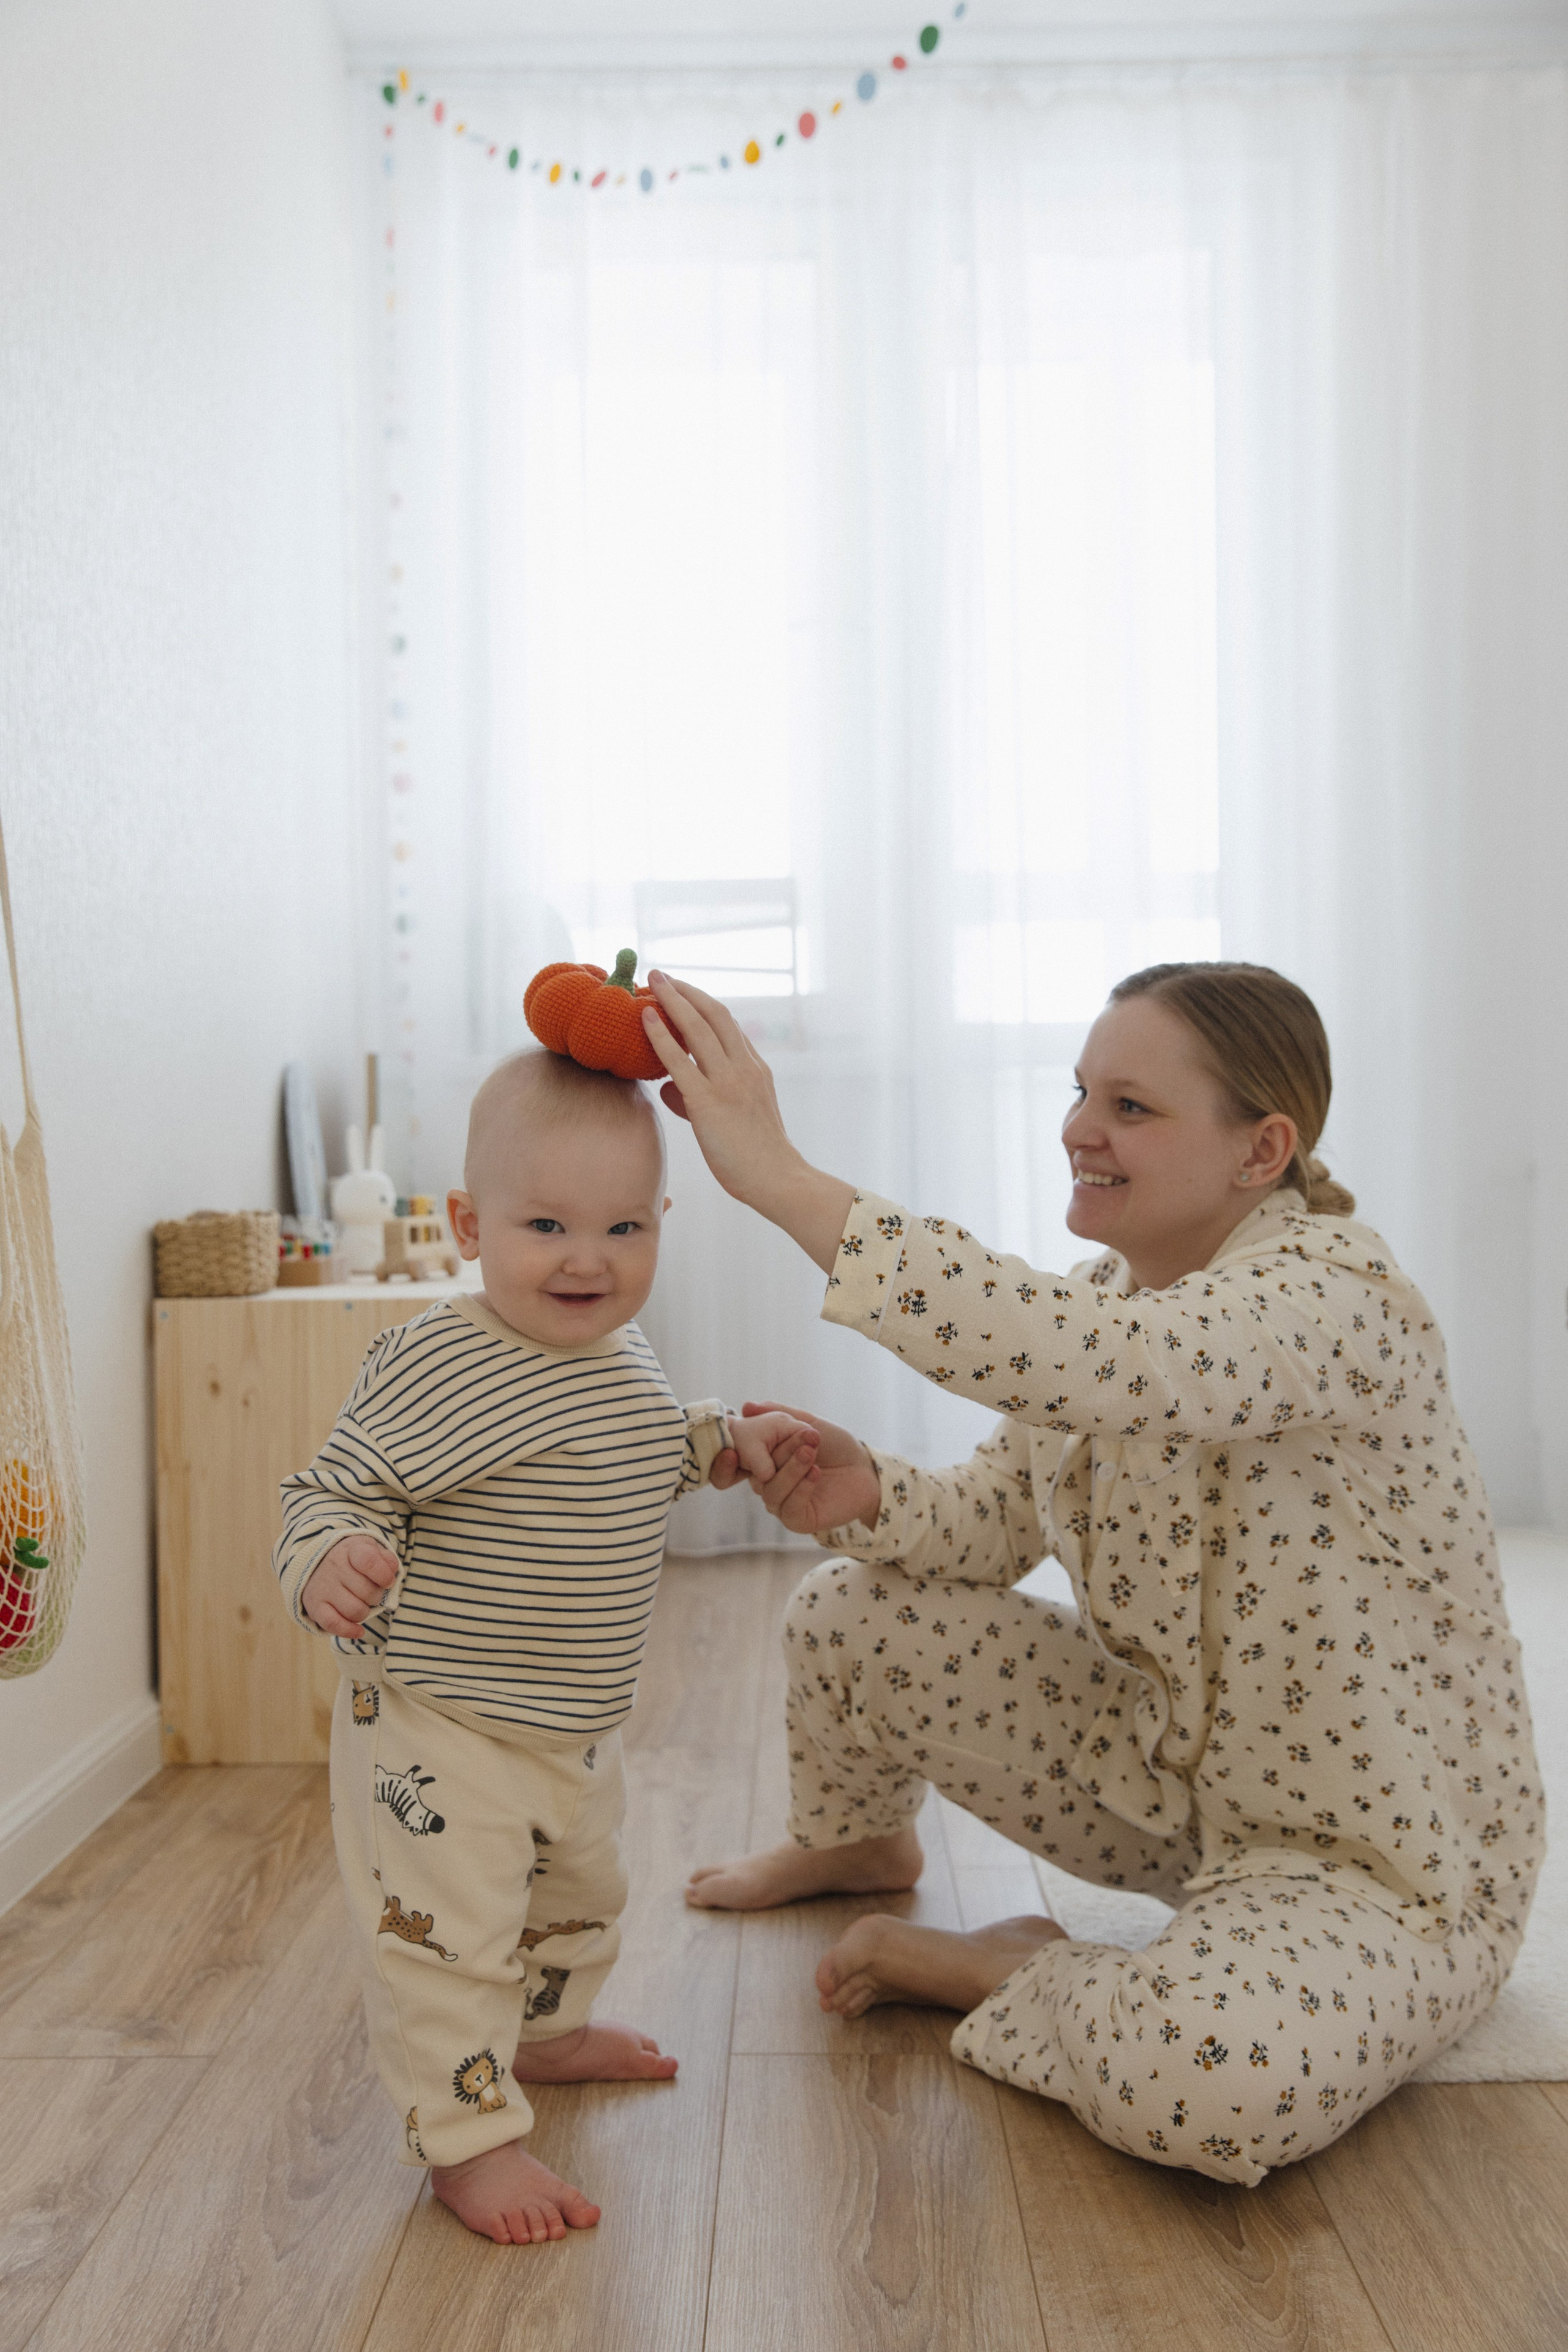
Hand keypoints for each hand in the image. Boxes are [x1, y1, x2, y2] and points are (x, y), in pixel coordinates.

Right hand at [301, 1534, 399, 1637]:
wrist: (318, 1563)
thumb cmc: (353, 1560)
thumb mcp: (371, 1550)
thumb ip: (386, 1559)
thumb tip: (391, 1572)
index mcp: (351, 1550)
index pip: (368, 1561)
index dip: (384, 1575)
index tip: (388, 1582)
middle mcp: (334, 1567)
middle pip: (366, 1592)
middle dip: (376, 1597)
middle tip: (372, 1594)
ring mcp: (323, 1587)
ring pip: (354, 1611)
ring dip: (365, 1613)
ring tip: (362, 1605)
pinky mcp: (314, 1606)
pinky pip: (333, 1624)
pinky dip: (348, 1631)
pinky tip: (358, 1631)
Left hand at [639, 974, 854, 1274]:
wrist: (777, 1179)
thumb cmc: (754, 1157)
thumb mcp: (733, 1118)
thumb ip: (698, 1099)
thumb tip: (668, 1088)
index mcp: (755, 1068)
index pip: (727, 1025)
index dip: (701, 1003)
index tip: (681, 992)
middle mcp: (744, 1067)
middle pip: (715, 1014)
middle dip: (686, 991)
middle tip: (661, 975)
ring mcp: (729, 1082)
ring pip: (699, 1028)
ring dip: (673, 1000)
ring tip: (652, 981)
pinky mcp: (710, 1102)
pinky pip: (680, 1060)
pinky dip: (661, 1035)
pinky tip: (645, 1018)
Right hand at [710, 1401, 880, 1536]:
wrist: (865, 1468)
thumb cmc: (835, 1445)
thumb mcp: (807, 1423)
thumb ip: (778, 1414)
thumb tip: (746, 1406)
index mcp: (763, 1462)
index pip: (732, 1467)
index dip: (725, 1462)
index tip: (730, 1449)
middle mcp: (767, 1484)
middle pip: (755, 1474)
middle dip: (779, 1453)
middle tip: (805, 1437)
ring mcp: (782, 1504)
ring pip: (770, 1491)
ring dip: (792, 1468)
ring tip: (812, 1452)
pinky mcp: (798, 1519)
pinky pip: (788, 1507)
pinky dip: (801, 1487)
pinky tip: (816, 1473)